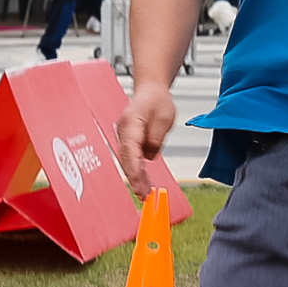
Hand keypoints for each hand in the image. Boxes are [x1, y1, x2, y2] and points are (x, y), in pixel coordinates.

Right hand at [115, 80, 175, 196]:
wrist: (151, 91)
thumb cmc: (157, 100)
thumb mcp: (164, 118)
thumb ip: (156, 138)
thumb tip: (149, 156)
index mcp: (130, 124)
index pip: (130, 150)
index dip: (134, 169)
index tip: (139, 183)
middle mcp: (123, 132)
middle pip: (126, 159)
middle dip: (134, 179)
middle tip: (143, 195)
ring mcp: (124, 137)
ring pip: (128, 161)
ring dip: (135, 178)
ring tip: (144, 193)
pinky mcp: (130, 141)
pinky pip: (132, 159)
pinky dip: (137, 171)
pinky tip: (143, 183)